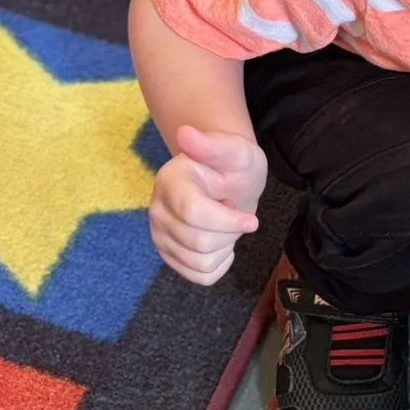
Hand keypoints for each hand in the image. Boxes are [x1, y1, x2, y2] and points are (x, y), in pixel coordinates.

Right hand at [150, 125, 266, 286]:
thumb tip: (186, 133)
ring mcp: (159, 234)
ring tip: (224, 224)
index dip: (228, 222)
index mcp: (171, 180)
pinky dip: (219, 263)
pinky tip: (220, 241)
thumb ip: (214, 145)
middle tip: (232, 212)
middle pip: (199, 242)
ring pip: (200, 262)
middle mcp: (158, 209)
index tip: (252, 220)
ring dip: (224, 247)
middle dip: (229, 233)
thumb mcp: (236, 151)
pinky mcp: (168, 254)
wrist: (226, 180)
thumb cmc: (234, 166)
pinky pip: (201, 276)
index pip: (194, 214)